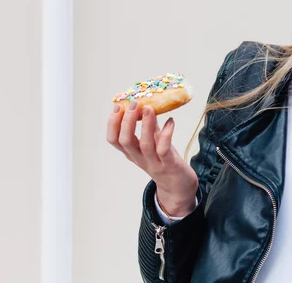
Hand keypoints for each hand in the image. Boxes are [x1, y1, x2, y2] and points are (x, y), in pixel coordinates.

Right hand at [107, 100, 198, 215]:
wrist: (178, 187)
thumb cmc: (164, 161)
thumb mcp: (153, 143)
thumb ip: (150, 127)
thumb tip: (146, 105)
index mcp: (132, 153)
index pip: (114, 140)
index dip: (113, 123)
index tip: (118, 106)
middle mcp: (140, 159)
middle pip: (125, 141)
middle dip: (127, 121)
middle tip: (134, 104)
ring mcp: (154, 163)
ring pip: (145, 145)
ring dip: (146, 125)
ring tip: (149, 108)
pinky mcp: (169, 165)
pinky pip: (165, 150)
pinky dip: (167, 134)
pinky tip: (170, 122)